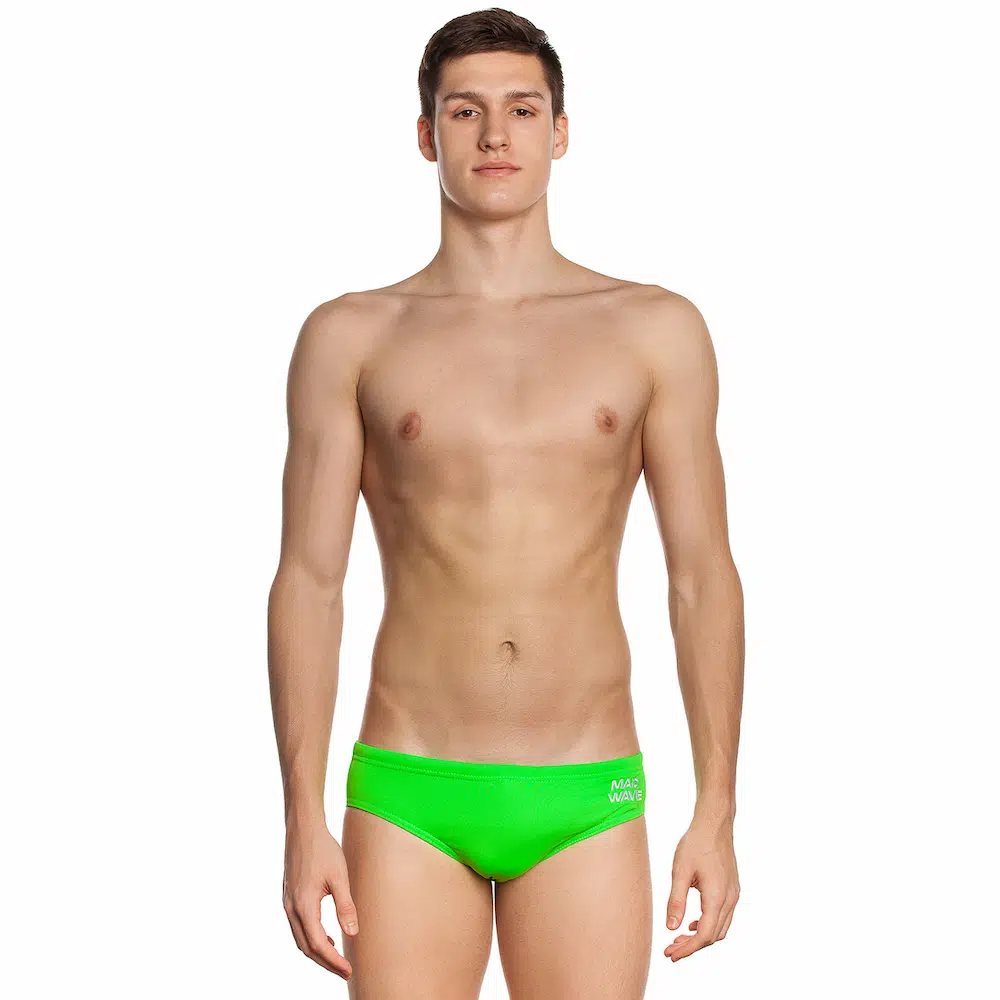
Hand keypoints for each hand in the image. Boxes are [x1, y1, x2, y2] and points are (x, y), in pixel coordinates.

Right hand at [282, 819, 358, 979]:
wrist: (303, 829)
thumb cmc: (323, 849)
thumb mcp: (339, 876)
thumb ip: (345, 906)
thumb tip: (353, 933)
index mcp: (304, 905)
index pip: (318, 944)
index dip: (333, 961)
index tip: (348, 970)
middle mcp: (291, 908)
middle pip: (306, 947)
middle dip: (325, 963)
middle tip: (344, 971)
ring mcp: (287, 903)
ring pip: (300, 939)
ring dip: (317, 952)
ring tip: (336, 959)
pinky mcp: (288, 897)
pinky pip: (297, 927)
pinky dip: (310, 938)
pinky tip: (326, 935)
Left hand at [664, 816, 739, 961]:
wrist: (714, 823)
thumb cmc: (696, 843)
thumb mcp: (680, 871)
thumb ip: (676, 900)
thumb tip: (671, 928)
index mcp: (717, 897)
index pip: (704, 936)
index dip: (687, 949)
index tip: (670, 955)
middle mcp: (729, 899)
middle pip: (713, 936)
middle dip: (692, 946)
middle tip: (670, 949)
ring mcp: (733, 894)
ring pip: (720, 928)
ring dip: (700, 937)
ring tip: (679, 939)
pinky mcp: (732, 888)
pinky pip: (723, 916)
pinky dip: (708, 925)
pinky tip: (692, 923)